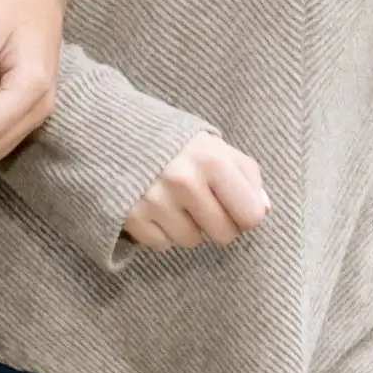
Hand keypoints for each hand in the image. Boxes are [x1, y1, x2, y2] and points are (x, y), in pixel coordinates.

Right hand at [124, 131, 270, 251]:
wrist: (108, 128)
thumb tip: (264, 208)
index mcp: (210, 158)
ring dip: (187, 226)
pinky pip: (162, 245)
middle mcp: (184, 181)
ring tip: (173, 201)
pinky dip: (161, 231)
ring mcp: (156, 200)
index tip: (233, 205)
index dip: (245, 213)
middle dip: (218, 223)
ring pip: (192, 241)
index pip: (250, 215)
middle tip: (202, 203)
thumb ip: (244, 172)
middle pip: (224, 235)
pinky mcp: (131, 217)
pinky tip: (153, 207)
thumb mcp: (211, 143)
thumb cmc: (169, 138)